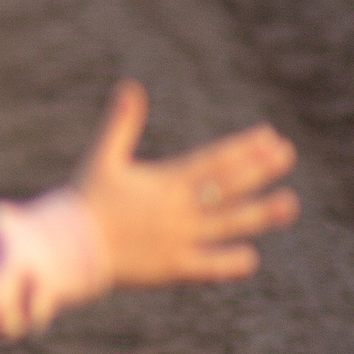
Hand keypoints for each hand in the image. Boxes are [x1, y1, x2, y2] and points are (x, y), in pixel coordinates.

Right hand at [71, 80, 298, 287]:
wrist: (65, 246)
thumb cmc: (83, 200)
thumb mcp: (101, 158)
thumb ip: (120, 124)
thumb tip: (130, 86)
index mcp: (164, 182)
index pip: (212, 161)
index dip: (242, 148)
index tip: (269, 136)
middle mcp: (177, 210)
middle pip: (227, 187)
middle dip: (259, 170)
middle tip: (286, 155)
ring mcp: (177, 239)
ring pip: (227, 225)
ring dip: (259, 214)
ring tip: (288, 204)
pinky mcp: (170, 267)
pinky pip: (206, 266)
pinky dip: (227, 264)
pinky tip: (249, 258)